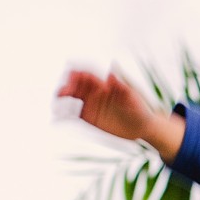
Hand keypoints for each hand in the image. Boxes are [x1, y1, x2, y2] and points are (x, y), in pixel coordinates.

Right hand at [55, 69, 184, 161]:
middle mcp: (94, 92)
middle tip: (64, 93)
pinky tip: (56, 120)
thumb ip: (121, 86)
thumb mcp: (133, 97)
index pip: (87, 74)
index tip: (70, 75)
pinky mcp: (88, 118)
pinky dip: (63, 117)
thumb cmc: (141, 109)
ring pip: (70, 97)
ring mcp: (90, 104)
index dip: (77, 72)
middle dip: (67, 86)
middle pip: (75, 84)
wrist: (143, 127)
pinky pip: (72, 115)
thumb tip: (110, 73)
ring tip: (56, 106)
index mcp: (104, 84)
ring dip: (61, 99)